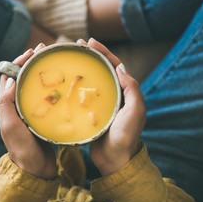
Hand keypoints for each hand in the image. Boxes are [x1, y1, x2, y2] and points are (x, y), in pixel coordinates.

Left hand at [0, 44, 56, 179]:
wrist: (36, 169)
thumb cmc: (21, 148)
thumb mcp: (10, 127)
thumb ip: (6, 105)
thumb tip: (10, 80)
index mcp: (8, 105)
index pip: (9, 77)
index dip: (18, 63)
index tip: (30, 53)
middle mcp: (19, 105)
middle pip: (23, 78)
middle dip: (32, 63)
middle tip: (44, 51)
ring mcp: (32, 111)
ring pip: (36, 86)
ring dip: (43, 73)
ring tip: (54, 61)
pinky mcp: (44, 117)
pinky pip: (47, 98)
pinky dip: (53, 88)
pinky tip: (63, 83)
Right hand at [78, 38, 145, 175]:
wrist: (115, 159)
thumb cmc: (126, 136)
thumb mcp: (135, 112)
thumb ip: (132, 89)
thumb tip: (120, 68)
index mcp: (126, 92)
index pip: (115, 66)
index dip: (104, 52)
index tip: (90, 42)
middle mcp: (116, 95)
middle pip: (103, 69)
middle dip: (92, 55)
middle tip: (77, 45)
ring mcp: (103, 103)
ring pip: (93, 80)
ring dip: (84, 68)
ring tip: (71, 58)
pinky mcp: (92, 112)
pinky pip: (85, 94)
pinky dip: (77, 85)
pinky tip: (67, 82)